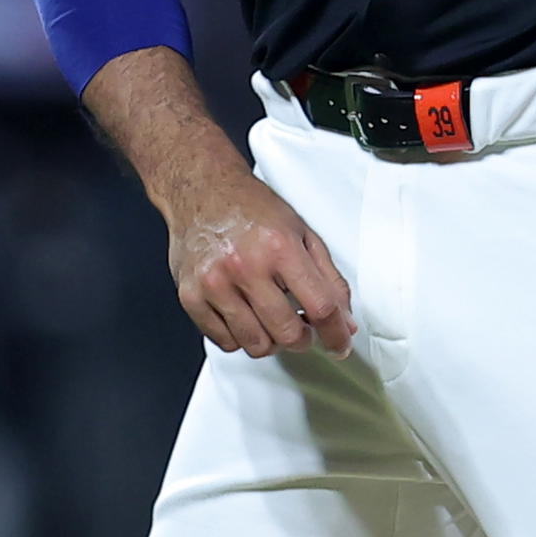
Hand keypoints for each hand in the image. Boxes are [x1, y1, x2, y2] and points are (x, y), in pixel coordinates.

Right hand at [165, 165, 355, 359]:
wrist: (203, 191)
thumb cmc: (252, 209)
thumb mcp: (302, 233)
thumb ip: (329, 279)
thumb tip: (345, 322)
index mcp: (279, 247)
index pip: (320, 307)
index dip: (336, 333)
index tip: (341, 343)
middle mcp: (245, 266)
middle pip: (288, 333)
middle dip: (304, 339)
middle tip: (304, 328)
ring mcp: (214, 284)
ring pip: (256, 345)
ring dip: (273, 341)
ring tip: (273, 318)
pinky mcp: (191, 297)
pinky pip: (225, 342)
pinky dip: (241, 337)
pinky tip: (246, 314)